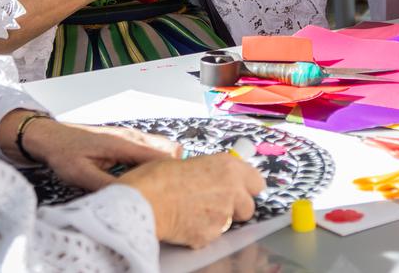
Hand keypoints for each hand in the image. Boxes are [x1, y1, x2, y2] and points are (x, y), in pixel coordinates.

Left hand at [21, 119, 180, 190]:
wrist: (52, 137)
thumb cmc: (64, 153)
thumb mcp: (80, 174)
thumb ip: (106, 185)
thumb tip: (127, 198)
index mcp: (123, 144)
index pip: (160, 158)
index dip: (169, 175)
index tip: (170, 193)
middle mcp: (132, 137)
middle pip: (169, 151)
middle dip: (171, 171)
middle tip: (163, 192)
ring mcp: (132, 137)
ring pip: (162, 150)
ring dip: (162, 167)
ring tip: (154, 188)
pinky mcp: (128, 142)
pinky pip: (151, 151)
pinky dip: (153, 164)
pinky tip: (142, 180)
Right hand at [118, 154, 265, 248]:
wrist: (141, 202)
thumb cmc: (156, 178)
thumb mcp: (187, 162)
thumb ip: (208, 171)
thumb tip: (210, 177)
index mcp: (227, 167)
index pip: (257, 181)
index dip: (247, 187)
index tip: (239, 190)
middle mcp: (231, 190)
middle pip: (248, 207)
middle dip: (235, 209)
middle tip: (214, 205)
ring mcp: (222, 216)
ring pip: (229, 224)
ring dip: (216, 221)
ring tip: (191, 213)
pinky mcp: (210, 236)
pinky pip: (210, 236)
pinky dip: (199, 233)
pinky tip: (183, 223)